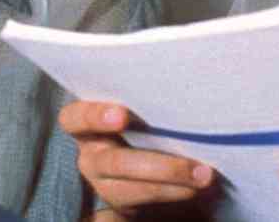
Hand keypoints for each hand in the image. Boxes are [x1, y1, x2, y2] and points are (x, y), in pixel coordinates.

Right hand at [58, 101, 214, 215]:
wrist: (148, 157)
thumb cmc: (144, 115)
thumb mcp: (138, 103)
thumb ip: (146, 96)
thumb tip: (185, 74)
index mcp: (85, 124)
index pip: (75, 118)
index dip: (95, 117)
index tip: (122, 116)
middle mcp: (91, 155)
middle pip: (112, 163)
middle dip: (156, 166)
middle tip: (192, 165)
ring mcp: (104, 183)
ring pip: (128, 190)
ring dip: (171, 185)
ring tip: (203, 178)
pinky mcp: (120, 204)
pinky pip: (143, 204)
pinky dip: (174, 194)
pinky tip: (197, 187)